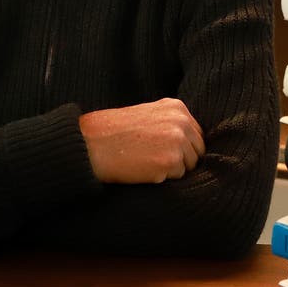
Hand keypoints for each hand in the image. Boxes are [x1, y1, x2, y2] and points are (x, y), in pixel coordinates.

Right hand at [78, 98, 204, 183]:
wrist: (90, 144)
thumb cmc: (113, 132)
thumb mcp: (147, 115)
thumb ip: (170, 123)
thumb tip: (192, 143)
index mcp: (176, 107)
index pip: (196, 135)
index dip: (183, 148)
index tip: (163, 151)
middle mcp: (181, 121)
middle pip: (197, 152)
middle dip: (181, 160)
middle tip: (152, 158)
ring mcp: (177, 141)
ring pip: (188, 167)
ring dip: (171, 170)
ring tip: (145, 160)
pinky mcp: (170, 161)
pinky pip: (176, 178)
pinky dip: (161, 178)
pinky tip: (142, 167)